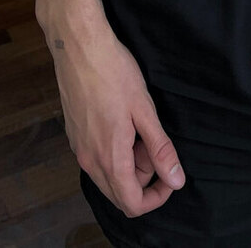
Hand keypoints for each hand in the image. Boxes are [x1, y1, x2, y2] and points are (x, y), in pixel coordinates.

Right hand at [51, 16, 186, 215]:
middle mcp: (89, 161)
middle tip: (153, 143)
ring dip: (129, 165)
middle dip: (144, 179)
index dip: (156, 197)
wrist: (78, 46)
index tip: (170, 175)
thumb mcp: (144, 109)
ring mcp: (78, 149)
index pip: (132, 204)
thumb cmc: (113, 72)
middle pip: (119, 194)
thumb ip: (160, 149)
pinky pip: (97, 160)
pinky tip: (122, 123)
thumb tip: (176, 180)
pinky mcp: (74, 136)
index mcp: (110, 158)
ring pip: (108, 177)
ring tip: (139, 129)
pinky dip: (114, 153)